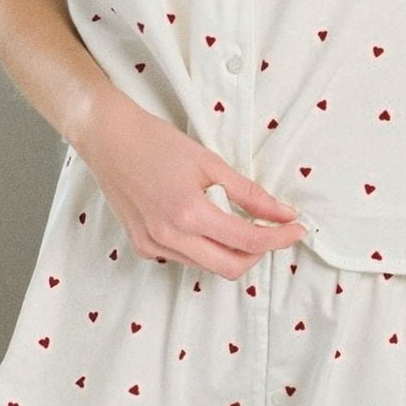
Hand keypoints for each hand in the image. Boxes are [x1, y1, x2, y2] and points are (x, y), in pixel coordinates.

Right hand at [74, 86, 305, 278]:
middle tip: (272, 231)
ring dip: (231, 251)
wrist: (109, 139)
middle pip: (230, 267)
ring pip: (207, 265)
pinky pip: (184, 258)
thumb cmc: (155, 142)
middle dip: (258, 253)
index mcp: (189, 214)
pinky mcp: (142, 246)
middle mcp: (169, 237)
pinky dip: (204, 247)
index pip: (248, 241)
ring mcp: (152, 246)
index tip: (295, 229)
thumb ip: (249, 193)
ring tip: (240, 222)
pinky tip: (205, 223)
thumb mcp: (210, 162)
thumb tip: (283, 213)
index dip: (279, 238)